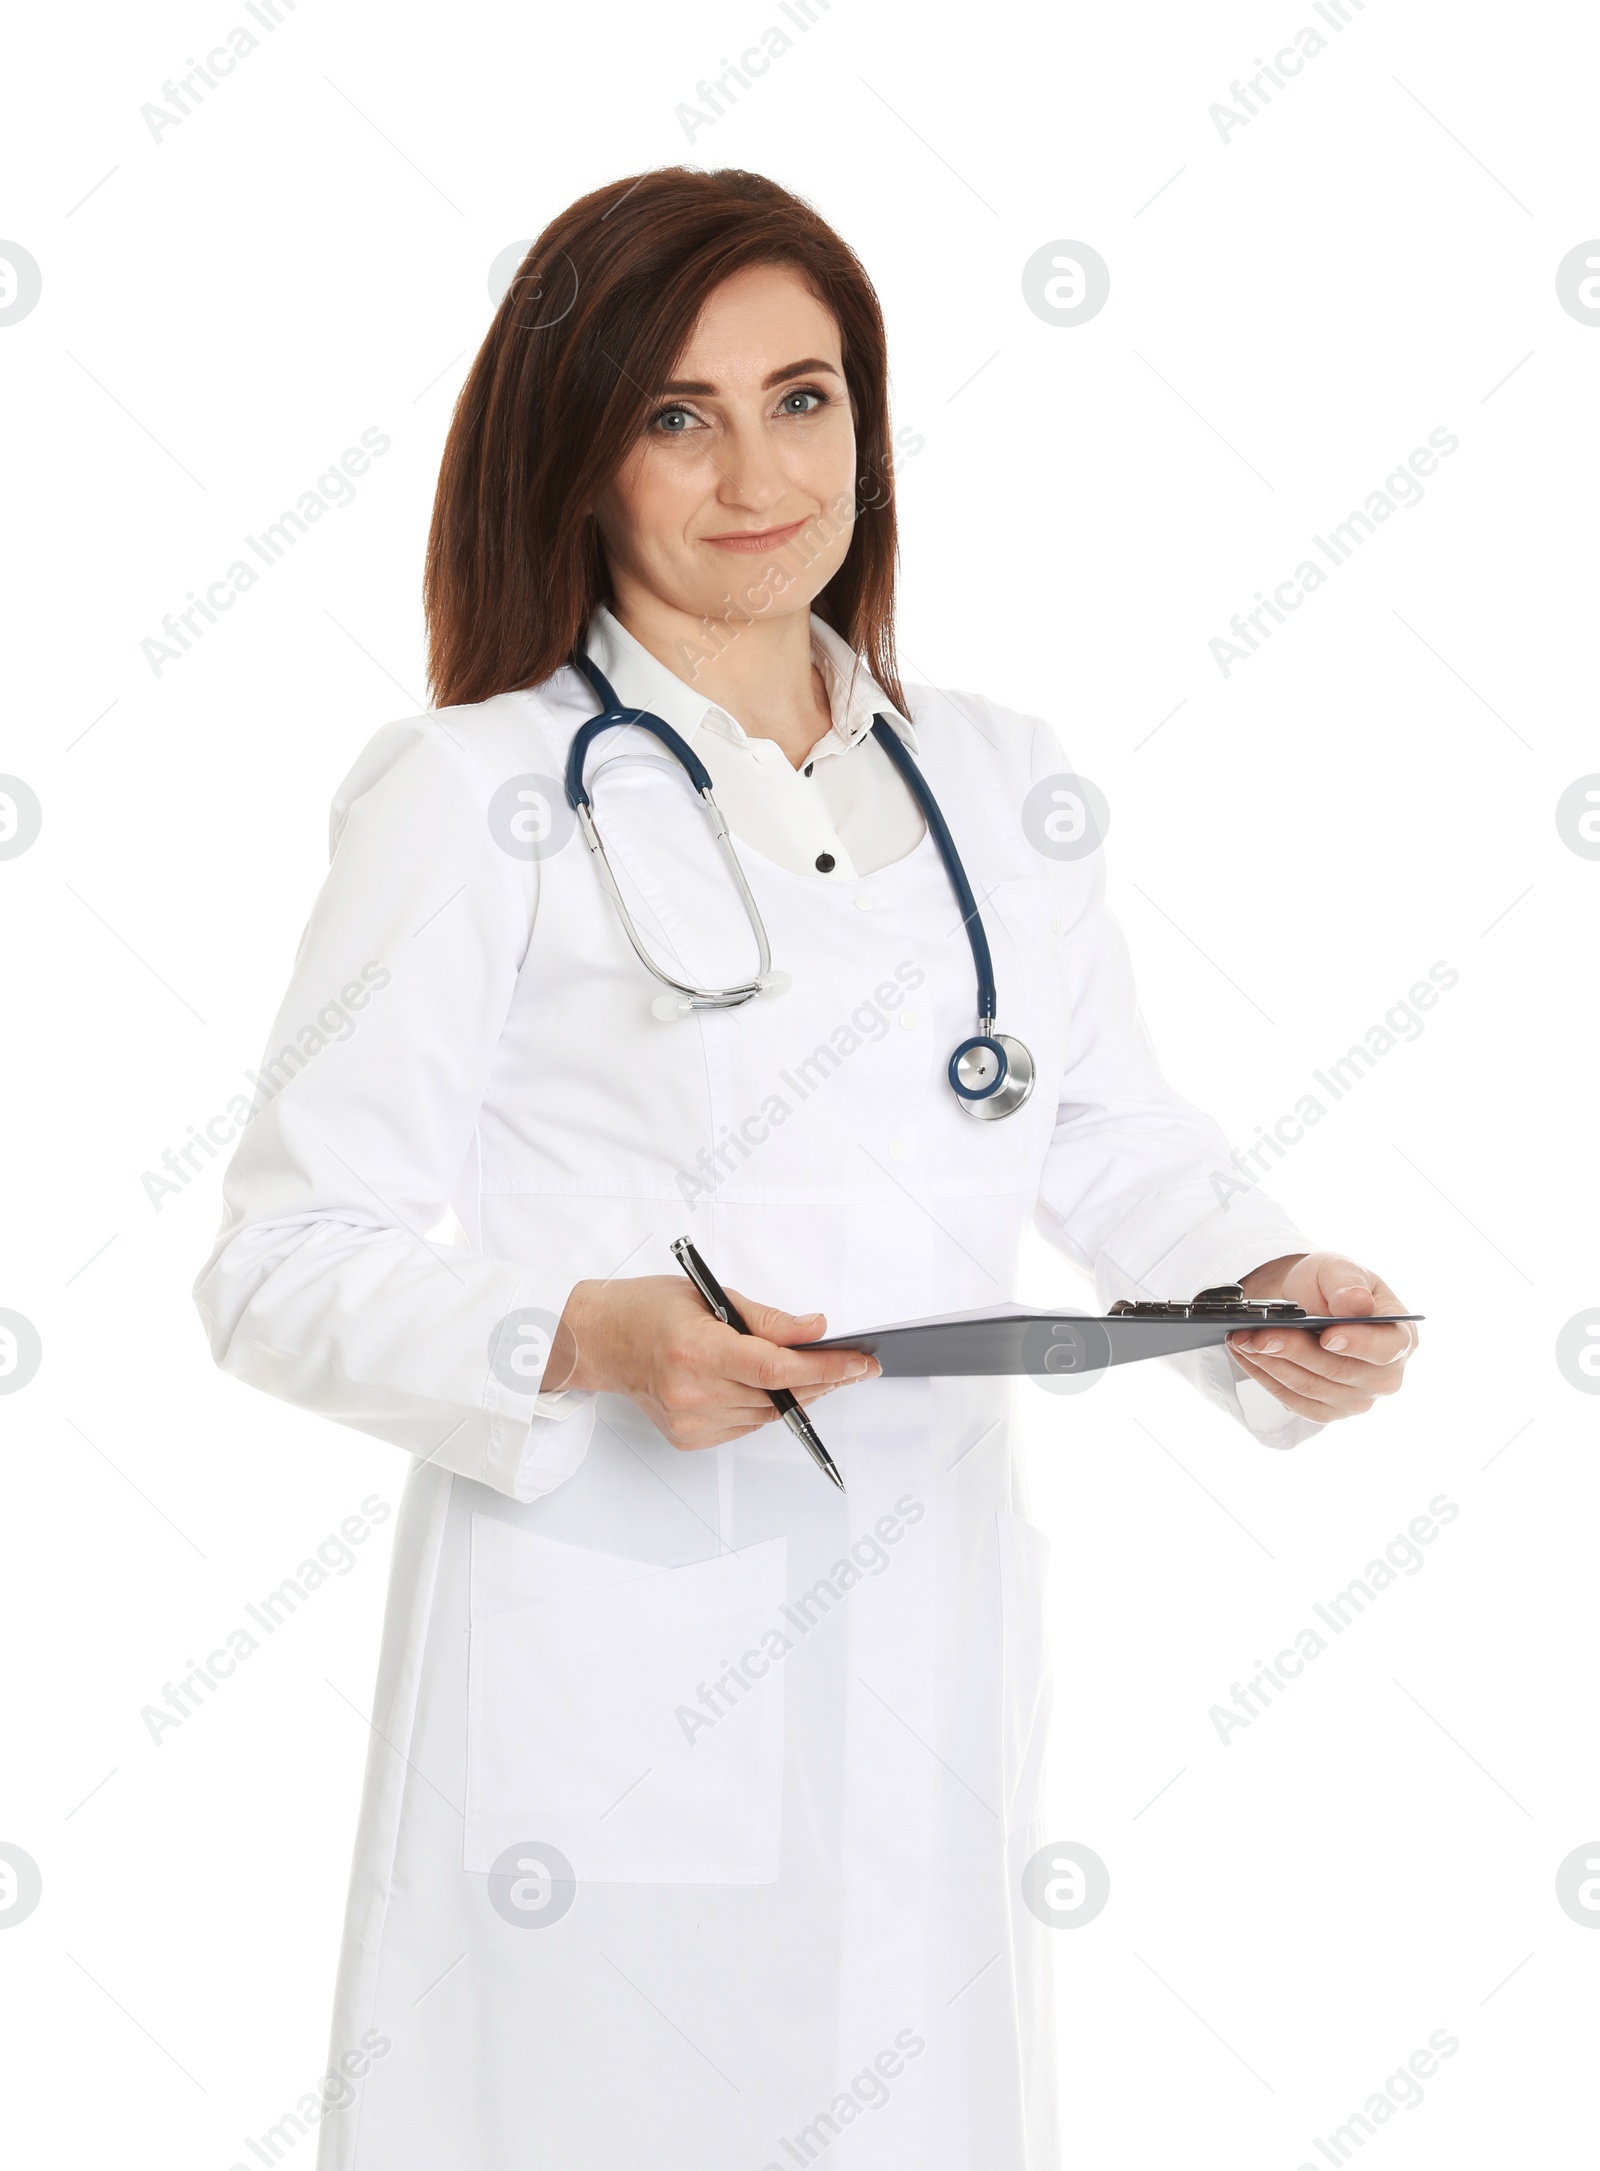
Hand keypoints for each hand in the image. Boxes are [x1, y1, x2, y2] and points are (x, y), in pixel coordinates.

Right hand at [546, 1276, 879, 1449]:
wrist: (601, 1341)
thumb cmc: (648, 1310)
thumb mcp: (711, 1295)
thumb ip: (767, 1319)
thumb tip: (816, 1330)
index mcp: (696, 1349)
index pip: (776, 1367)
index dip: (825, 1368)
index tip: (860, 1363)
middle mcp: (691, 1392)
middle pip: (779, 1394)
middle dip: (823, 1380)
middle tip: (854, 1365)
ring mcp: (689, 1421)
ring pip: (769, 1414)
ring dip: (798, 1393)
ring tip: (816, 1371)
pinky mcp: (689, 1438)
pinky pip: (747, 1425)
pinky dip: (765, 1406)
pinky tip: (768, 1386)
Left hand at [1227, 1251, 1417, 1422]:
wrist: (1307, 1303)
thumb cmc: (1331, 1285)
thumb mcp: (1338, 1268)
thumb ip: (1347, 1282)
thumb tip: (1356, 1304)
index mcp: (1400, 1336)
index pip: (1387, 1348)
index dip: (1359, 1344)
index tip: (1327, 1336)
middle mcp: (1385, 1376)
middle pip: (1340, 1371)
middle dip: (1295, 1351)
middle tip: (1259, 1334)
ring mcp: (1357, 1399)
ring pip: (1311, 1388)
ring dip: (1272, 1364)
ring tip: (1241, 1340)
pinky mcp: (1327, 1411)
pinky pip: (1293, 1401)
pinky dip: (1265, 1377)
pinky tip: (1245, 1355)